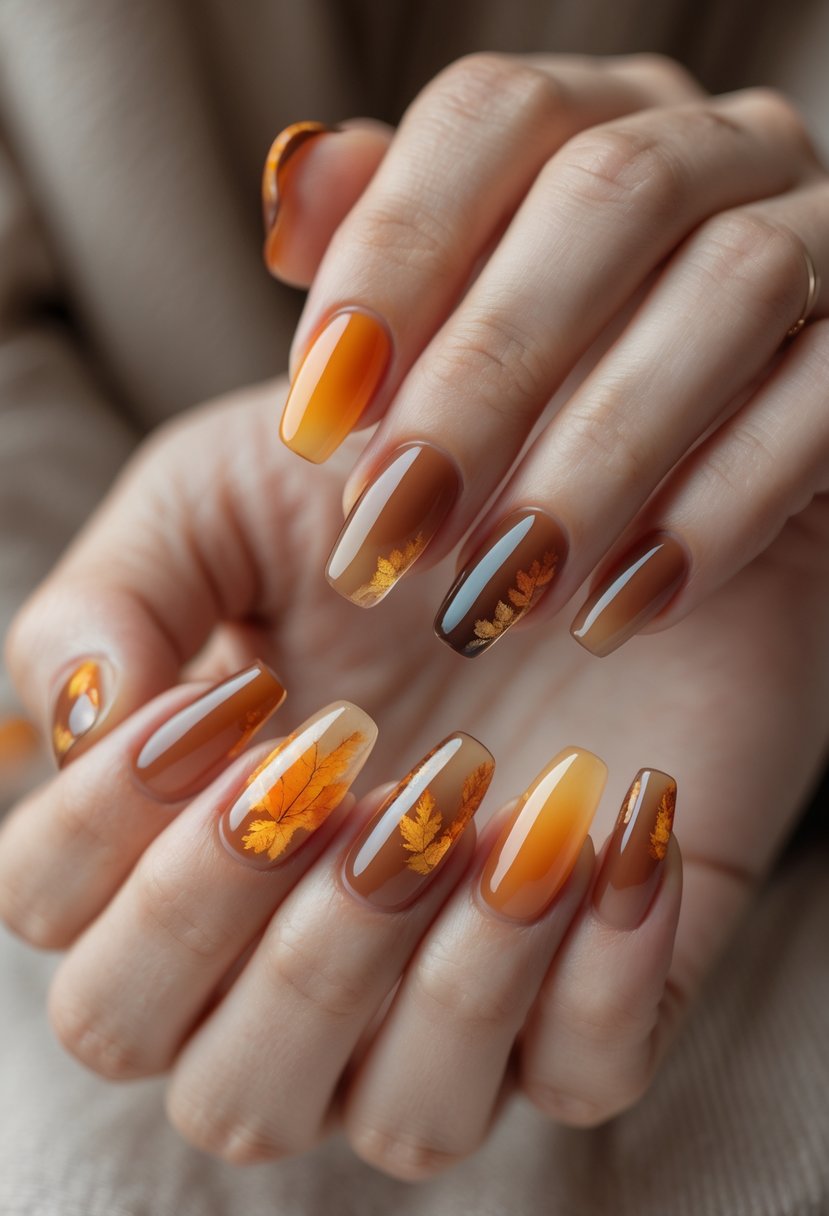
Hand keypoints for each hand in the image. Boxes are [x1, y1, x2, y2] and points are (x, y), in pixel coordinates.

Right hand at [1, 378, 826, 1177]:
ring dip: (428, 971)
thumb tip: (83, 723)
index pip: (60, 920)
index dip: (114, 825)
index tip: (236, 688)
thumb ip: (118, 597)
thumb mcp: (224, 496)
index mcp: (183, 847)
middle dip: (252, 919)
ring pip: (401, 1122)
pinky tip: (609, 829)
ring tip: (481, 793)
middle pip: (202, 1073)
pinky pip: (585, 1075)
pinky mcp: (597, 987)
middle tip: (344, 748)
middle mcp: (300, 954)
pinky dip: (596, 975)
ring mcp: (454, 993)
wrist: (580, 484)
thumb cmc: (389, 501)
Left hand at [264, 52, 828, 666]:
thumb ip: (342, 285)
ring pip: (734, 283)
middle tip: (393, 522)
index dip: (398, 250)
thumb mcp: (374, 399)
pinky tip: (615, 609)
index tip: (319, 410)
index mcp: (576, 136)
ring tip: (498, 588)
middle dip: (487, 370)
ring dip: (599, 450)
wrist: (584, 659)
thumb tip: (296, 180)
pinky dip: (713, 508)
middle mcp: (708, 162)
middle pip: (610, 191)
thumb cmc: (457, 505)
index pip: (493, 114)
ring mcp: (815, 257)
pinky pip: (825, 404)